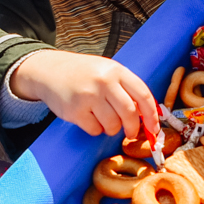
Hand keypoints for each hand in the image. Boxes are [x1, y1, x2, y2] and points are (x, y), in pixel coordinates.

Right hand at [10, 50, 160, 139]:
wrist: (49, 71)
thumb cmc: (83, 74)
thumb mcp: (107, 71)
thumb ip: (126, 88)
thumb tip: (148, 115)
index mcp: (116, 71)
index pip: (143, 95)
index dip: (152, 115)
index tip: (154, 128)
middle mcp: (103, 82)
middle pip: (129, 113)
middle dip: (133, 128)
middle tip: (130, 133)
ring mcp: (88, 96)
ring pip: (112, 125)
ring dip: (111, 129)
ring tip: (104, 119)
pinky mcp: (75, 111)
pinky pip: (95, 129)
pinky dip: (96, 129)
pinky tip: (88, 118)